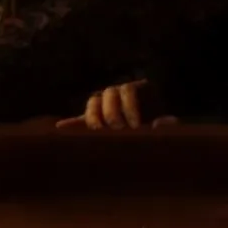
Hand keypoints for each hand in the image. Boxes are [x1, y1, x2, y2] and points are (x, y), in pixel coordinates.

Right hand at [55, 80, 176, 128]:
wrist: (150, 138)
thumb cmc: (160, 130)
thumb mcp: (166, 126)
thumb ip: (167, 125)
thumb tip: (161, 124)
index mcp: (135, 92)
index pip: (127, 90)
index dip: (130, 105)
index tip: (136, 125)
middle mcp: (117, 95)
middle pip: (108, 94)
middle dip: (112, 110)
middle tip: (119, 127)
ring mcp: (103, 107)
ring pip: (93, 103)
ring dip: (94, 114)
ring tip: (99, 129)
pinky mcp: (93, 122)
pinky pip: (80, 120)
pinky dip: (71, 123)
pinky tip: (60, 126)